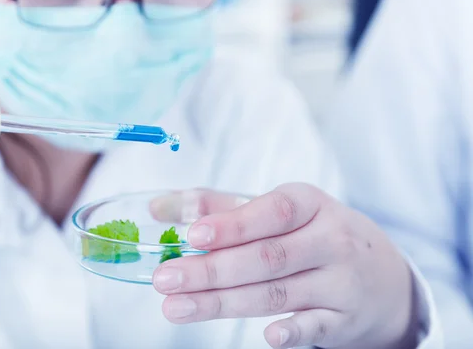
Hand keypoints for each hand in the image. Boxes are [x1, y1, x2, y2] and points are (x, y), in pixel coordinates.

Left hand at [151, 184, 417, 348]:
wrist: (383, 273)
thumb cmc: (314, 233)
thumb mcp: (278, 211)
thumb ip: (218, 206)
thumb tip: (158, 206)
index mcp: (309, 204)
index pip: (271, 212)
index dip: (232, 224)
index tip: (193, 236)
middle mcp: (329, 240)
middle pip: (266, 257)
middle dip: (211, 271)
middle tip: (165, 278)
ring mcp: (339, 282)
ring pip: (277, 294)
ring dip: (224, 302)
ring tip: (177, 307)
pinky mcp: (344, 319)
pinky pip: (316, 327)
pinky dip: (292, 333)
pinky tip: (265, 337)